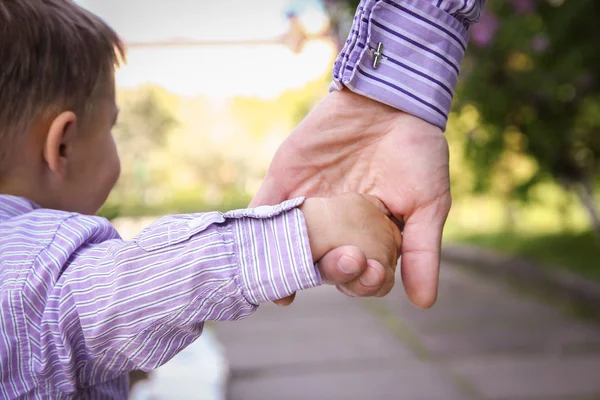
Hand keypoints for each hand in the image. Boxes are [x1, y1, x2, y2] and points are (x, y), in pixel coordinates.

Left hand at [252, 89, 450, 308]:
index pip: (361, 273)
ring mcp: (307, 206)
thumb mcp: (428, 202)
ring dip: (282, 268)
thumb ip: (422, 250)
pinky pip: (265, 211)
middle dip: (331, 272)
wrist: (387, 98)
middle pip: (324, 264)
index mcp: (368, 236)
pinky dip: (256, 231)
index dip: (364, 282)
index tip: (372, 274)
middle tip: (343, 264)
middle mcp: (335, 228)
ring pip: (290, 245)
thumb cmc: (415, 150)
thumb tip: (424, 303)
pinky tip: (254, 255)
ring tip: (280, 289)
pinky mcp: (284, 183)